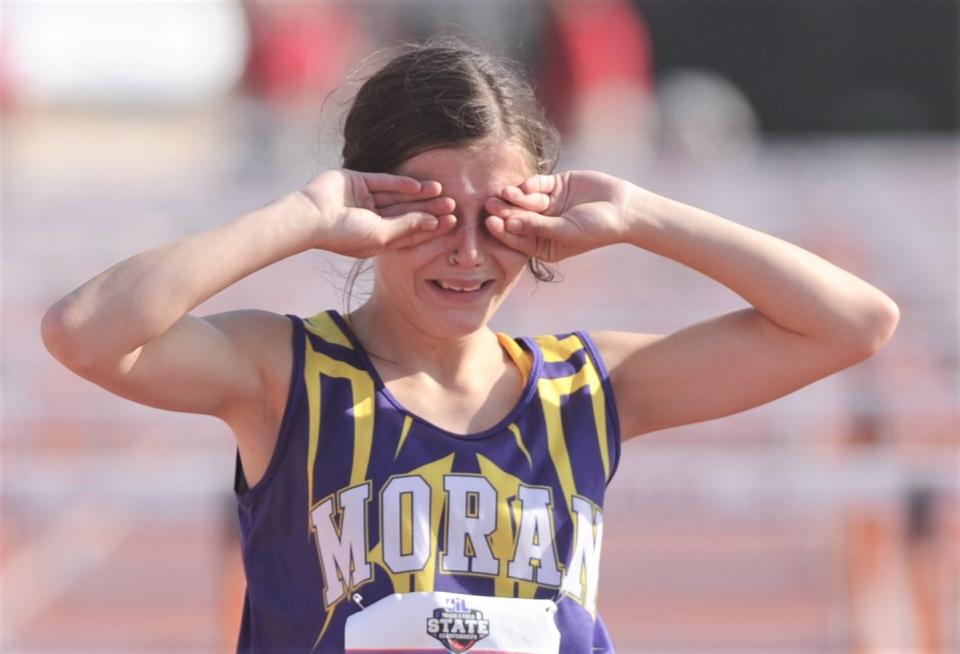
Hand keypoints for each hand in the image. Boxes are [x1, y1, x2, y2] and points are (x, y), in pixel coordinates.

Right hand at [297, 169, 455, 257]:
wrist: (311, 216)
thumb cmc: (344, 234)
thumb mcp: (381, 236)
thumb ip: (407, 227)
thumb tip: (434, 222)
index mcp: (376, 238)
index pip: (409, 233)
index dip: (430, 228)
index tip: (453, 224)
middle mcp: (371, 219)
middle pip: (407, 213)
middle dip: (429, 209)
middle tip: (454, 205)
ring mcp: (363, 200)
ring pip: (398, 197)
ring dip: (419, 195)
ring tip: (442, 192)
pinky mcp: (357, 181)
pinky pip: (384, 181)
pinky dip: (401, 183)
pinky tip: (420, 185)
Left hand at [483, 171, 637, 261]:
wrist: (624, 208)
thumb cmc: (597, 228)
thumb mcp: (566, 231)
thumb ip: (538, 226)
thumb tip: (508, 223)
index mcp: (544, 245)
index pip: (518, 239)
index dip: (503, 231)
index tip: (490, 222)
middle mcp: (543, 225)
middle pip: (518, 218)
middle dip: (504, 212)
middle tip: (489, 204)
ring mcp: (549, 205)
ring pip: (525, 200)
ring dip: (515, 197)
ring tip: (503, 192)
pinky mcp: (556, 186)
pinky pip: (538, 184)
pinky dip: (531, 184)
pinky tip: (526, 186)